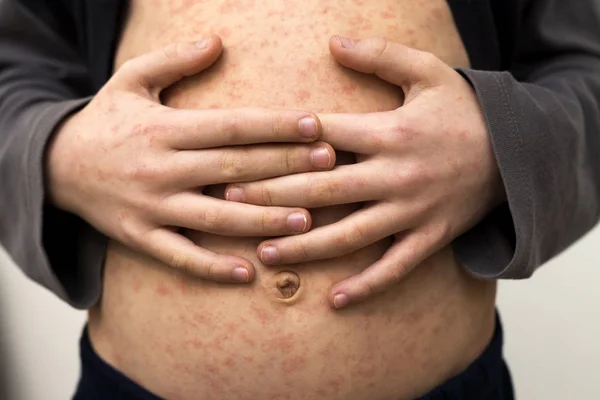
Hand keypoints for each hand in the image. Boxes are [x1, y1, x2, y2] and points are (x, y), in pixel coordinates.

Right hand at [46, 36, 334, 283]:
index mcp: (165, 129)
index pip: (231, 126)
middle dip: (285, 167)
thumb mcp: (130, 80)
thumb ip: (174, 60)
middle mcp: (161, 169)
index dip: (275, 126)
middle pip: (234, 169)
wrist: (53, 165)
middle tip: (330, 165)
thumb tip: (218, 41)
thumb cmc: (105, 121)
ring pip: (215, 218)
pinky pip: (180, 257)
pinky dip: (212, 267)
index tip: (315, 124)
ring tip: (306, 220)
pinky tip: (248, 273)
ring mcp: (151, 207)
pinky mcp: (139, 237)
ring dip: (262, 220)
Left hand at [225, 36, 504, 306]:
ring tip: (265, 253)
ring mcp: (412, 211)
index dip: (280, 143)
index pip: (324, 138)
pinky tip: (335, 300)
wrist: (515, 154)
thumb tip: (332, 42)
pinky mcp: (429, 237)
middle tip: (228, 202)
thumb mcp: (428, 73)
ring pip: (350, 234)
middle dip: (273, 196)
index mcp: (389, 132)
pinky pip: (395, 267)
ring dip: (305, 246)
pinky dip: (367, 284)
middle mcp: (395, 175)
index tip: (238, 149)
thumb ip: (380, 56)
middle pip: (323, 189)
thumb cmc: (462, 111)